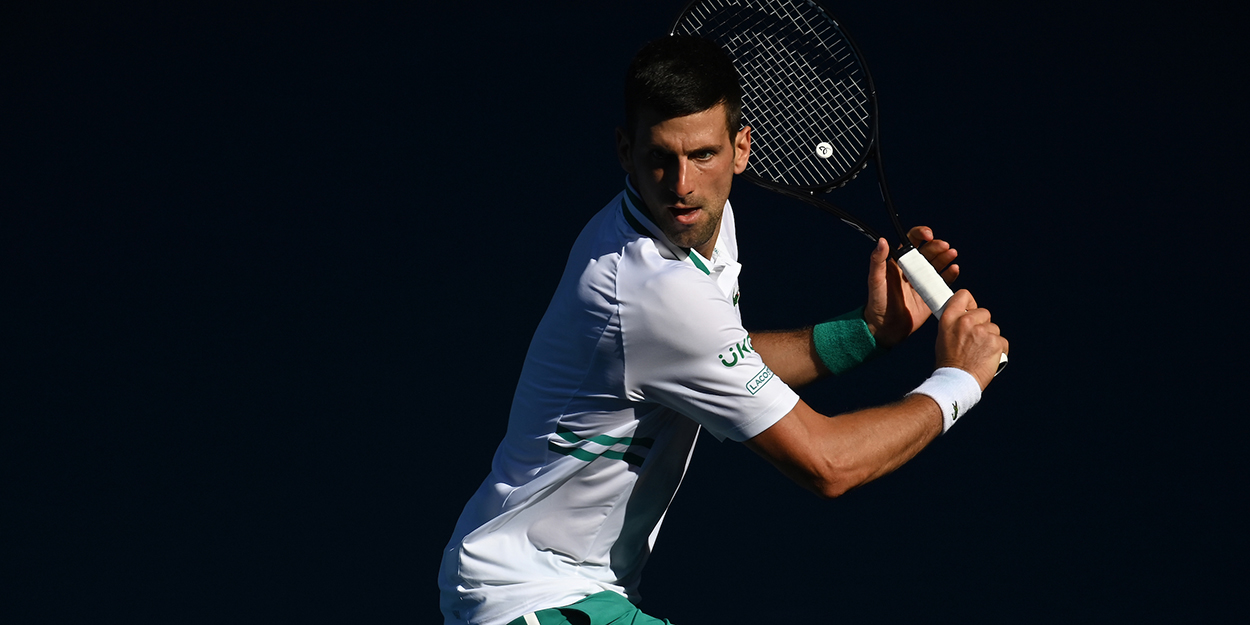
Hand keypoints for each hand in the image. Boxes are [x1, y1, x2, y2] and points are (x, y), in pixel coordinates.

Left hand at [863, 226, 958, 347]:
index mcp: (899, 262)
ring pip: (937, 264)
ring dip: (946, 257)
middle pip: (928, 251)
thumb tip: (882, 241)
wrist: (886, 328)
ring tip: (952, 254)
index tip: (928, 235)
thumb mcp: (875, 281)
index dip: (920, 234)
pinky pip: (943, 281)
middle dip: (937, 247)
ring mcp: (923, 281)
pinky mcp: (931, 294)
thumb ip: (877, 261)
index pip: (911, 242)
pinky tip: (954, 269)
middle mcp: (912, 269)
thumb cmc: (876, 304)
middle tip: (945, 247)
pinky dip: (950, 274)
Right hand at [934, 290, 1008, 389]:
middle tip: (973, 341)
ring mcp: (982, 331)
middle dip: (982, 325)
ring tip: (979, 352)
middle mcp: (966, 321)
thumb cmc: (948, 362)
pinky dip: (998, 350)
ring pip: (994, 328)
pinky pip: (1002, 341)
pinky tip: (987, 358)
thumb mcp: (943, 336)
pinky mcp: (996, 342)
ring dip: (990, 339)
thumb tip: (965, 317)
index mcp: (950, 318)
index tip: (971, 311)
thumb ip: (955, 323)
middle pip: (984, 313)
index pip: (963, 296)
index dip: (970, 304)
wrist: (957, 381)